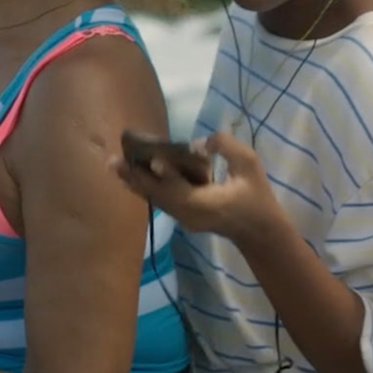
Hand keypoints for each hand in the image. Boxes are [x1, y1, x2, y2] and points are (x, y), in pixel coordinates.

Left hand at [111, 131, 276, 240]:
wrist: (259, 230)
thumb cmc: (256, 196)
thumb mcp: (250, 165)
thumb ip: (227, 148)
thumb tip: (199, 142)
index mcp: (207, 203)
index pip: (183, 189)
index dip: (167, 174)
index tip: (153, 159)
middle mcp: (190, 214)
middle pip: (159, 195)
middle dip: (136, 177)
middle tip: (113, 161)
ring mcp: (184, 218)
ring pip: (156, 199)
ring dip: (136, 182)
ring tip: (115, 167)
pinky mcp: (183, 216)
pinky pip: (160, 201)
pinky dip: (146, 188)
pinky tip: (131, 177)